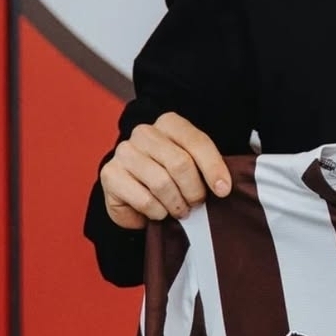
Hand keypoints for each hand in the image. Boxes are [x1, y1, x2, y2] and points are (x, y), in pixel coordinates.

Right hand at [100, 112, 230, 229]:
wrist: (136, 196)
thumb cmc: (172, 179)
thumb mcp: (194, 167)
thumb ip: (209, 168)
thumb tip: (224, 186)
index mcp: (169, 123)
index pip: (197, 142)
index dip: (214, 168)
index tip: (223, 190)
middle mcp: (144, 133)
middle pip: (180, 163)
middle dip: (194, 191)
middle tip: (196, 204)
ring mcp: (124, 152)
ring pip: (161, 183)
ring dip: (176, 204)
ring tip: (179, 210)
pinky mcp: (110, 175)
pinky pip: (144, 199)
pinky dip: (157, 212)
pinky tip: (159, 212)